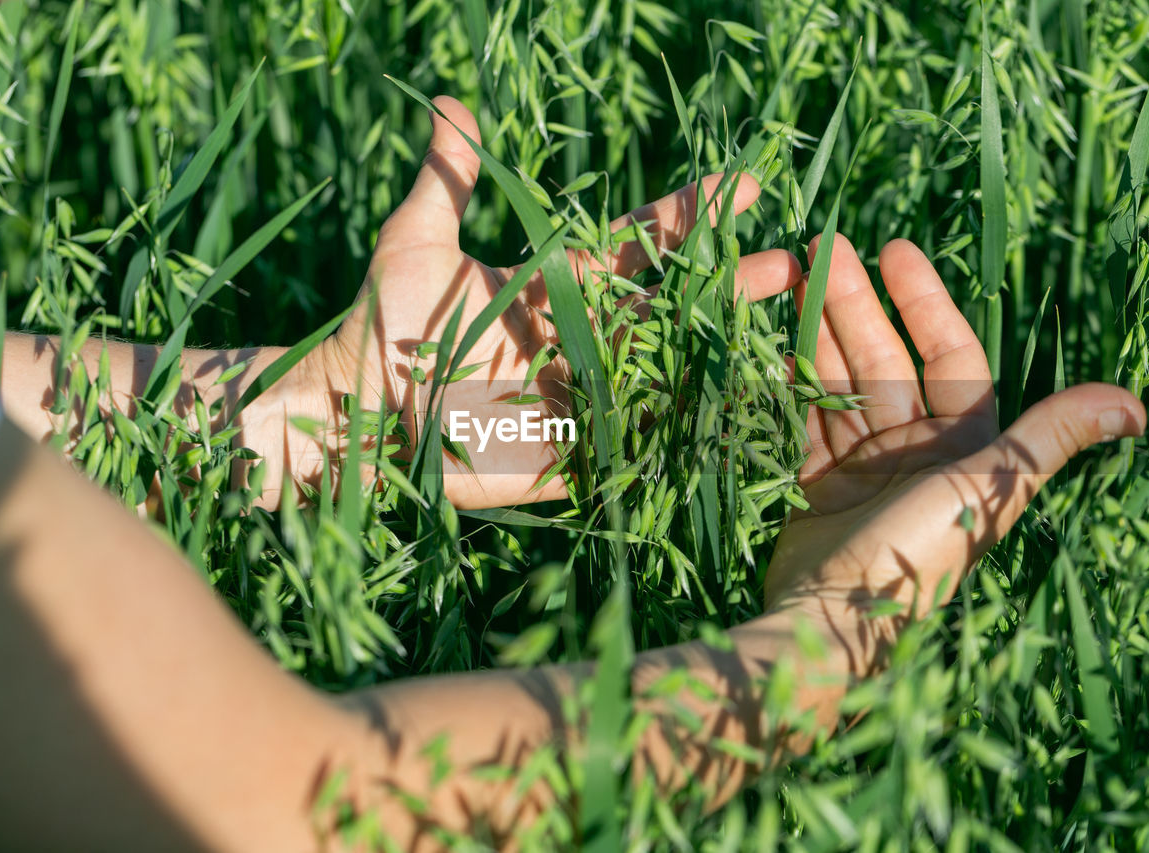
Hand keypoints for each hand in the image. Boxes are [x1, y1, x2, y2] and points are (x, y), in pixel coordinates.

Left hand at [310, 96, 799, 508]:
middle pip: (670, 308)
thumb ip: (449, 179)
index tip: (741, 182)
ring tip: (786, 345)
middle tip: (792, 263)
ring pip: (665, 375)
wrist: (356, 411)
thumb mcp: (416, 240)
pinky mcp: (571, 453)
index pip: (638, 242)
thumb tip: (447, 105)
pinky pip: (634, 446)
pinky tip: (739, 427)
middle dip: (729, 283)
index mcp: (560, 283)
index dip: (688, 214)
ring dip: (720, 360)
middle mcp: (583, 337)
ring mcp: (582, 396)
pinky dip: (683, 439)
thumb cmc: (383, 322)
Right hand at [765, 236, 1144, 671]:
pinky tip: (773, 343)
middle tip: (820, 245)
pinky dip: (789, 385)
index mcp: (961, 447)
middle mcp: (913, 452)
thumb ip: (1051, 438)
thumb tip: (1136, 407)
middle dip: (854, 303)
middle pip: (884, 360)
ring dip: (816, 332)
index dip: (924, 301)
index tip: (892, 250)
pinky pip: (802, 421)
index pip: (949, 355)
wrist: (832, 625)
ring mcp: (859, 469)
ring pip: (839, 383)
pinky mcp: (813, 486)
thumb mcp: (990, 488)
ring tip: (787, 278)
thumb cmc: (918, 553)